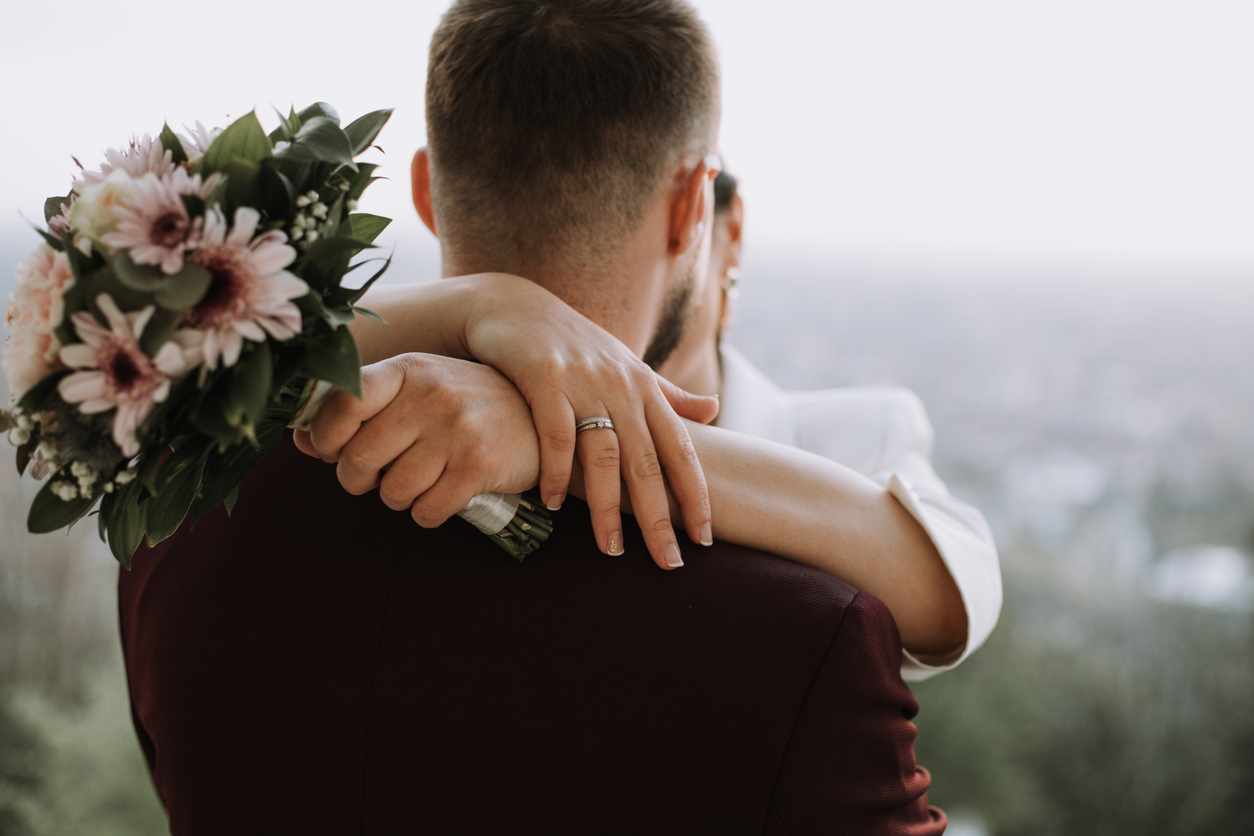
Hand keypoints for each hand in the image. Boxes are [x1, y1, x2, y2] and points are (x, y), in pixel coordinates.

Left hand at [292, 353, 539, 527]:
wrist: (544, 421)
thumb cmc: (468, 409)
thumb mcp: (419, 394)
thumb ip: (362, 411)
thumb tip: (300, 443)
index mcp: (410, 370)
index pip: (343, 404)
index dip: (328, 438)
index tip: (338, 449)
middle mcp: (432, 394)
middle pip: (359, 460)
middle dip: (361, 480)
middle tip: (378, 477)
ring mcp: (458, 429)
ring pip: (392, 492)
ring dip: (400, 499)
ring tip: (421, 481)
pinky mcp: (481, 465)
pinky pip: (427, 511)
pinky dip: (429, 513)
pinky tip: (445, 495)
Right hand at [461, 274, 717, 569]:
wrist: (513, 305)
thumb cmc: (574, 344)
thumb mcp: (626, 366)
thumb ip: (668, 395)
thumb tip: (714, 410)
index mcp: (645, 388)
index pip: (680, 450)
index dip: (695, 495)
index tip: (705, 538)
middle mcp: (621, 386)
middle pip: (647, 462)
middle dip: (659, 517)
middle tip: (668, 563)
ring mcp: (582, 381)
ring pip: (604, 455)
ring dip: (608, 507)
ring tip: (612, 550)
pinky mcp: (543, 377)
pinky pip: (555, 435)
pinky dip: (556, 471)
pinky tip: (553, 504)